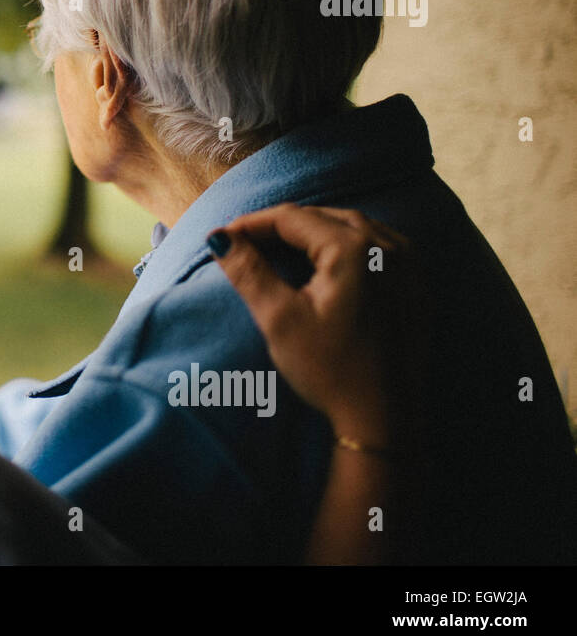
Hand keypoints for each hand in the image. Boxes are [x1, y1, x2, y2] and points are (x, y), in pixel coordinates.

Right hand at [207, 204, 412, 442]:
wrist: (385, 419)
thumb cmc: (330, 369)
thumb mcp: (280, 319)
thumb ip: (249, 272)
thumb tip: (219, 239)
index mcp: (354, 249)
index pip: (292, 218)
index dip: (252, 223)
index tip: (224, 238)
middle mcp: (388, 246)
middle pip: (322, 217)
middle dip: (281, 226)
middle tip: (246, 244)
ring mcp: (409, 263)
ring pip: (351, 227)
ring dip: (313, 232)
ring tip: (279, 251)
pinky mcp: (416, 283)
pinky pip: (376, 245)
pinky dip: (344, 245)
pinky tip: (325, 264)